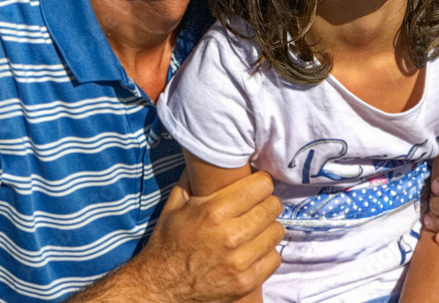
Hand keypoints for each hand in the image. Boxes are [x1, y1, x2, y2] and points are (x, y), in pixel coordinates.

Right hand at [132, 170, 284, 302]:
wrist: (161, 285)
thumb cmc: (168, 241)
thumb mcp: (175, 204)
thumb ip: (193, 177)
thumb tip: (207, 153)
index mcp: (214, 211)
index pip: (261, 186)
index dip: (261, 182)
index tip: (257, 184)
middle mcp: (230, 235)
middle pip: (273, 207)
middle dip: (267, 202)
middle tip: (258, 204)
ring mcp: (240, 261)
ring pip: (277, 232)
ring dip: (268, 227)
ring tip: (256, 227)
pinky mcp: (246, 282)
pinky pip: (274, 258)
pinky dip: (267, 252)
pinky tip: (254, 248)